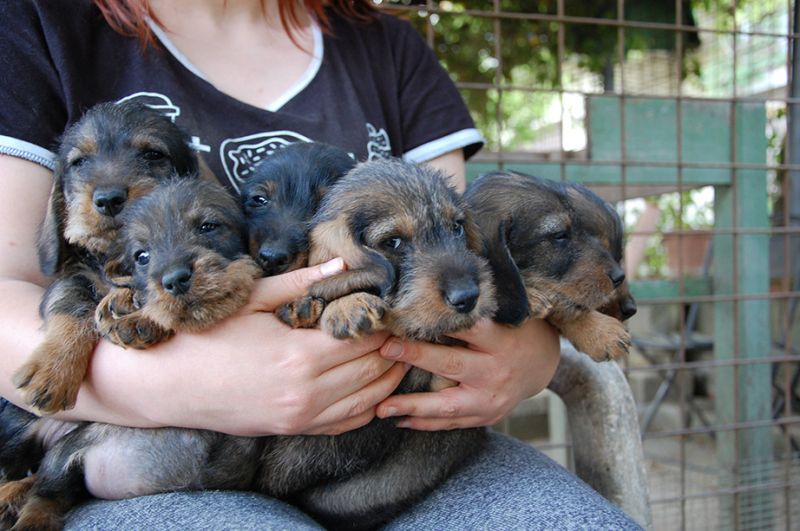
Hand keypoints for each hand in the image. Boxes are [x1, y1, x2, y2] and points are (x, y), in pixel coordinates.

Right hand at [85, 259, 407, 436]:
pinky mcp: (292, 430)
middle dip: (393, 348)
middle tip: (399, 328)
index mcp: (298, 356)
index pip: (364, 340)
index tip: (389, 308)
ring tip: (397, 354)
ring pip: (369, 400)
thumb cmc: (204, 337)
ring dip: (389, 377)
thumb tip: (343, 265)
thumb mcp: (250, 301)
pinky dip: (369, 406)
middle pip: (374, 369)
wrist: (164, 386)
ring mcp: (300, 417)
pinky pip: (347, 424)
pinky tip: (374, 387)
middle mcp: (306, 393)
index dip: (382, 323)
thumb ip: (301, 284)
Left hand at [374, 318, 559, 429]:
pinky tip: (400, 420)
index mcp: (501, 340)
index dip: (439, 321)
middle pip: (452, 364)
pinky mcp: (487, 416)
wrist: (541, 365)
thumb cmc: (514, 331)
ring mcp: (492, 398)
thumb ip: (471, 312)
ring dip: (412, 406)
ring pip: (448, 405)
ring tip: (381, 408)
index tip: (408, 316)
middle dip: (416, 357)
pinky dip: (426, 422)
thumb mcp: (502, 314)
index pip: (468, 328)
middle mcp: (496, 370)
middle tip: (385, 349)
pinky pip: (452, 422)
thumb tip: (428, 297)